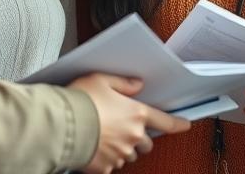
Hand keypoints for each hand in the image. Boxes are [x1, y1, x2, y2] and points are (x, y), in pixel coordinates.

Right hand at [69, 73, 190, 173]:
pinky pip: (112, 165)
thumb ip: (122, 83)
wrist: (60, 126)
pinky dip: (107, 159)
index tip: (184, 125)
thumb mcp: (101, 80)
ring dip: (124, 148)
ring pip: (129, 155)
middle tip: (125, 129)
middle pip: (147, 143)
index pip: (165, 121)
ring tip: (106, 137)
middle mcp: (132, 136)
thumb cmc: (80, 101)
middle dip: (140, 137)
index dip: (177, 123)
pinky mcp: (105, 167)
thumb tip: (137, 85)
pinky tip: (95, 148)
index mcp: (136, 114)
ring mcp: (120, 154)